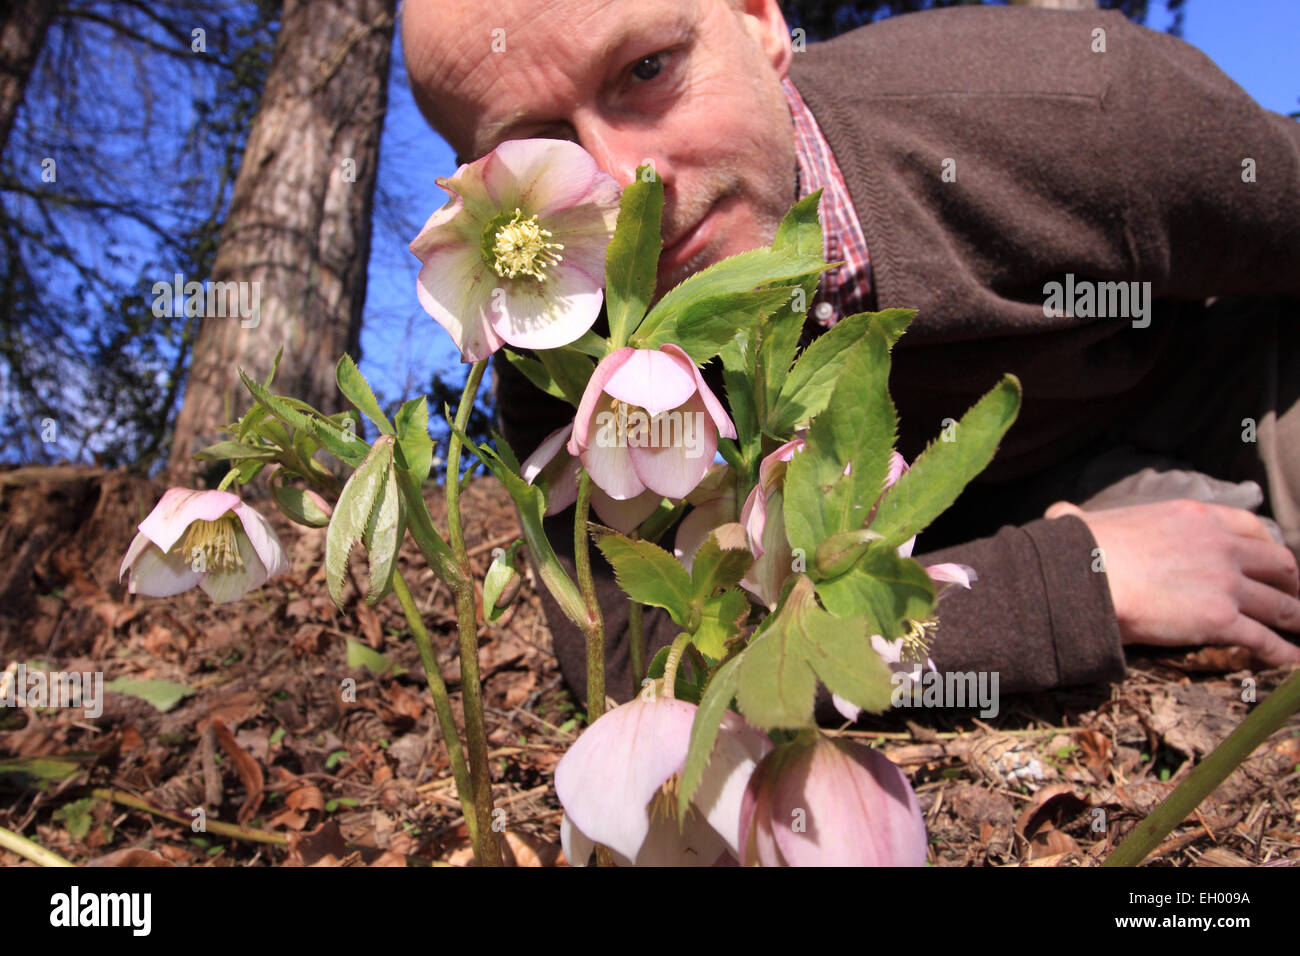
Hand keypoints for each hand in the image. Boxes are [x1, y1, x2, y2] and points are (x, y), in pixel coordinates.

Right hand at [1044, 498, 1299, 665]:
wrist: (1084, 576)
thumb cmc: (1078, 549)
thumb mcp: (1086, 520)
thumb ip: (1082, 517)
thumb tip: (1058, 514)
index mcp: (1195, 517)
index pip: (1251, 527)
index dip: (1268, 546)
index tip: (1272, 561)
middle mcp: (1221, 546)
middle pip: (1278, 564)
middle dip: (1291, 583)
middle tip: (1295, 597)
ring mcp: (1225, 583)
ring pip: (1281, 604)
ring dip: (1298, 619)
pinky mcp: (1221, 620)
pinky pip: (1265, 639)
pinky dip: (1285, 654)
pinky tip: (1293, 664)